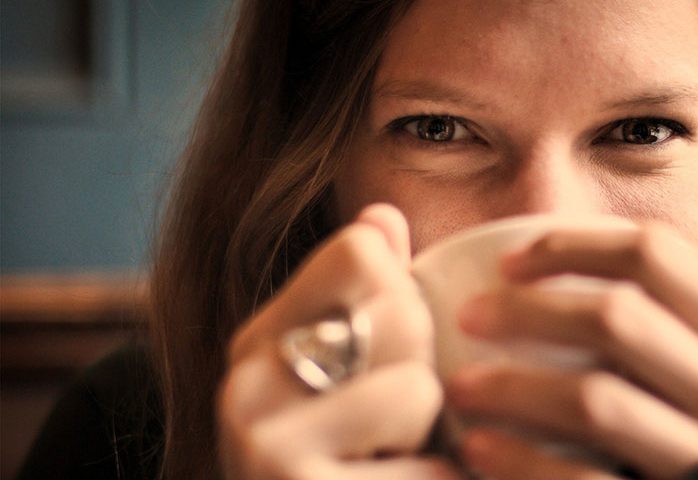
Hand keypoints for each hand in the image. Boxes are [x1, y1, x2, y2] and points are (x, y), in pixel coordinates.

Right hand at [217, 204, 461, 479]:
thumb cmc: (350, 462)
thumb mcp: (347, 377)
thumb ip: (363, 297)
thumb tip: (385, 214)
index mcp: (260, 339)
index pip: (362, 251)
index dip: (406, 295)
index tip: (391, 349)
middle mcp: (245, 384)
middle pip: (400, 312)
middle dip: (425, 367)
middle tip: (394, 422)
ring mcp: (267, 450)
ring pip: (418, 388)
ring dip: (433, 435)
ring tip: (392, 463)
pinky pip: (430, 468)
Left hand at [448, 224, 697, 478]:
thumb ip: (693, 293)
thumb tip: (655, 239)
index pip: (654, 254)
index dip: (572, 245)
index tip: (509, 262)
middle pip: (618, 319)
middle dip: (528, 312)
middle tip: (468, 317)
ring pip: (597, 402)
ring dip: (513, 387)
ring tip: (460, 384)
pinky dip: (522, 462)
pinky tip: (479, 446)